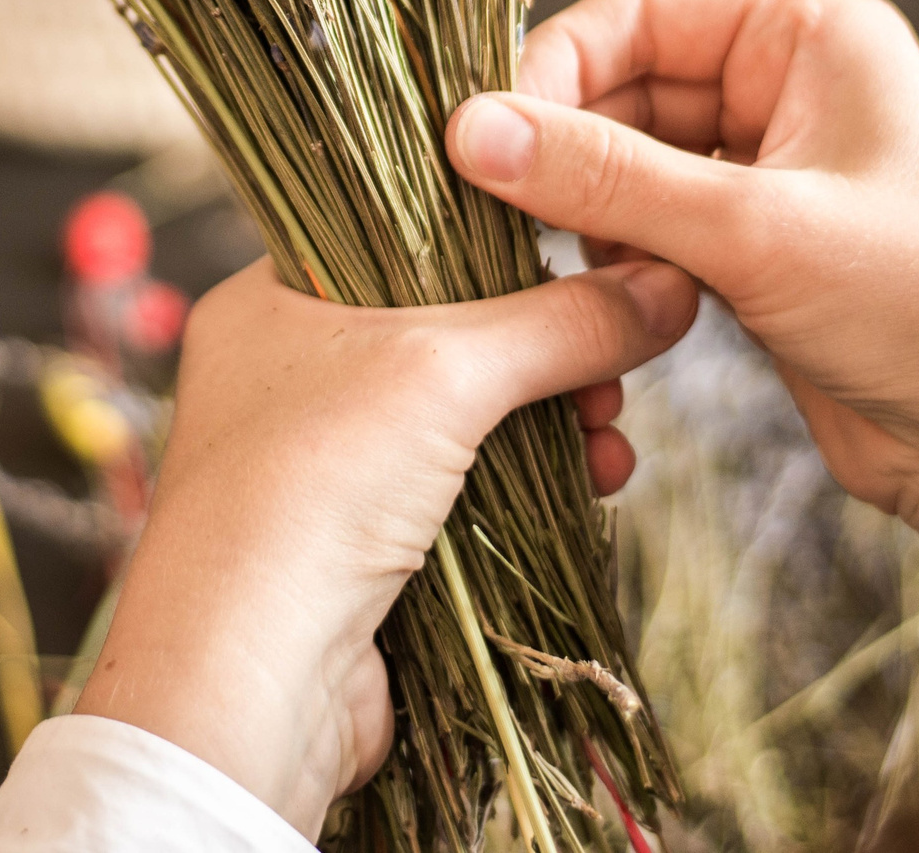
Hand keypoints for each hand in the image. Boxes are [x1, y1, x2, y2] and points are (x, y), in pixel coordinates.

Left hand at [73, 256, 697, 835]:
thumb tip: (670, 286)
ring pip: (468, 414)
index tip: (582, 262)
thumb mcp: (446, 371)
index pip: (399, 236)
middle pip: (451, 330)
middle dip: (546, 349)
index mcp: (269, 300)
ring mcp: (322, 463)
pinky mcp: (361, 543)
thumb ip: (562, 322)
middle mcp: (286, 373)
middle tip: (611, 370)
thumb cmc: (308, 489)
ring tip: (608, 437)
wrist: (249, 681)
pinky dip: (533, 484)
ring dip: (552, 421)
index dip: (497, 244)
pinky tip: (592, 484)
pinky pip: (469, 488)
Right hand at [446, 0, 918, 679]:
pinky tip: (633, 313)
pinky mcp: (757, 251)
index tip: (484, 140)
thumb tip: (466, 129)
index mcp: (809, 32)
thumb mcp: (754, 229)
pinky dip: (624, 266)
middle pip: (624, 88)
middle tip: (506, 220)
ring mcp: (771, 170)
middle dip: (569, 154)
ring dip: (595, 220)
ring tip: (599, 278)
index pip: (638, 10)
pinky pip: (652, 231)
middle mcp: (789, 85)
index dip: (553, 67)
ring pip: (629, 168)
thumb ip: (603, 177)